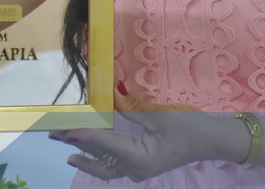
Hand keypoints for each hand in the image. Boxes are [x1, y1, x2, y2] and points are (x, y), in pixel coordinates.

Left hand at [50, 83, 220, 182]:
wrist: (210, 140)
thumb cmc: (188, 126)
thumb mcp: (158, 114)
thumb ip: (130, 107)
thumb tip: (108, 95)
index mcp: (139, 158)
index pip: (104, 145)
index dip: (82, 134)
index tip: (63, 127)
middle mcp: (134, 169)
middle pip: (98, 158)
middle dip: (76, 144)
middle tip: (54, 132)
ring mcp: (137, 170)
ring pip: (103, 167)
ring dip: (84, 155)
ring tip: (65, 148)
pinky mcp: (140, 166)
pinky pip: (113, 166)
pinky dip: (97, 160)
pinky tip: (86, 155)